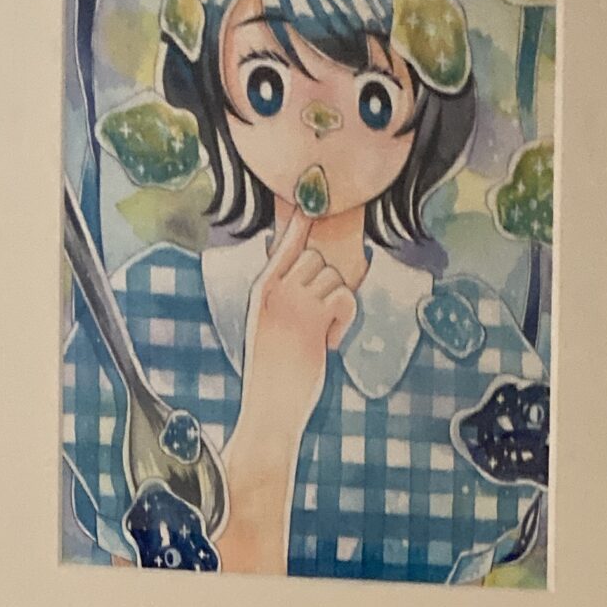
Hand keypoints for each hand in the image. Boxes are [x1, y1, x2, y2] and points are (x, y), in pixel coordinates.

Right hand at [218, 213, 356, 574]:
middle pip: (318, 260)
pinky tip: (328, 343)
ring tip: (322, 336)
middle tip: (320, 320)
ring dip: (337, 305)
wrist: (270, 409)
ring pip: (334, 278)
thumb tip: (313, 272)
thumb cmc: (273, 373)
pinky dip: (344, 319)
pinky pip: (344, 297)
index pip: (287, 244)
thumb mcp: (271, 327)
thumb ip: (284, 296)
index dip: (303, 221)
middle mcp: (275, 290)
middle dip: (328, 284)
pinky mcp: (312, 319)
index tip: (314, 197)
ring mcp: (293, 303)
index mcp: (262, 290)